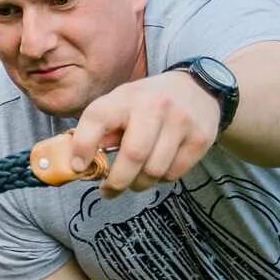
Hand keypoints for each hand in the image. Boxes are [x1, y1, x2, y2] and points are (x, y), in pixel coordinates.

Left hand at [69, 70, 222, 196]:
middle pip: (133, 155)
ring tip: (134, 181)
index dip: (83, 146)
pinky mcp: (200, 138)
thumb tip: (79, 164)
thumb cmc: (147, 102)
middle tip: (108, 191)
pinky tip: (156, 170)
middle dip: (116, 181)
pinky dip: (161, 179)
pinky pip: (174, 173)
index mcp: (126, 96)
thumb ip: (100, 129)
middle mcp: (155, 106)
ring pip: (155, 170)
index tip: (78, 167)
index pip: (97, 118)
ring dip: (139, 184)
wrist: (197, 88)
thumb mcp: (120, 103)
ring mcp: (181, 122)